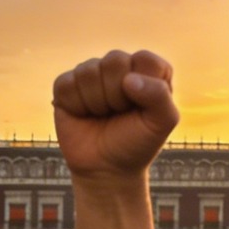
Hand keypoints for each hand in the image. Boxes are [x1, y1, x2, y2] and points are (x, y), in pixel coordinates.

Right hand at [53, 50, 178, 180]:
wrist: (107, 169)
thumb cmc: (137, 143)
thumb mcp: (162, 123)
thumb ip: (159, 96)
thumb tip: (128, 79)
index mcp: (147, 70)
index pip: (145, 59)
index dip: (143, 86)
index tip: (142, 109)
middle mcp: (120, 67)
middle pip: (114, 60)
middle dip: (118, 95)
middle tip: (120, 113)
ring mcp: (91, 74)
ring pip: (88, 70)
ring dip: (97, 101)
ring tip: (103, 115)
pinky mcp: (66, 86)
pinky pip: (66, 83)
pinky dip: (76, 105)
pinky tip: (83, 114)